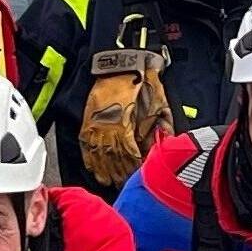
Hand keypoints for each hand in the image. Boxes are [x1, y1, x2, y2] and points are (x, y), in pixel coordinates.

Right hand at [79, 57, 171, 187]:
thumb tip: (165, 142)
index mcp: (125, 124)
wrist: (119, 65)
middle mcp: (109, 128)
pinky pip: (87, 146)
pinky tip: (93, 169)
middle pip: (114, 158)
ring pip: (99, 155)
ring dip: (105, 171)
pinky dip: (90, 159)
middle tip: (124, 185)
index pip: (130, 154)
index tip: (139, 175)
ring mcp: (96, 126)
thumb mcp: (157, 103)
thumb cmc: (140, 82)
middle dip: (120, 173)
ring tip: (110, 182)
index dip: (134, 167)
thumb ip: (161, 125)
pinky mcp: (88, 122)